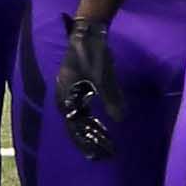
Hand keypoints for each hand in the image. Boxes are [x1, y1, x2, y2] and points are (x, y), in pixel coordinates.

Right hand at [54, 16, 119, 159]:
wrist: (88, 31)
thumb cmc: (95, 55)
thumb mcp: (105, 78)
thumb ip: (112, 99)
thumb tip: (121, 119)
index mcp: (66, 95)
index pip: (74, 126)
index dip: (85, 141)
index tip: (96, 154)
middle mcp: (64, 94)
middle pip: (74, 122)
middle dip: (87, 139)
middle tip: (100, 153)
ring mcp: (67, 88)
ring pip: (77, 114)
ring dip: (87, 128)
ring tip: (99, 141)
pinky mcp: (74, 83)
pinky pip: (80, 105)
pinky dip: (88, 116)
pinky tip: (97, 121)